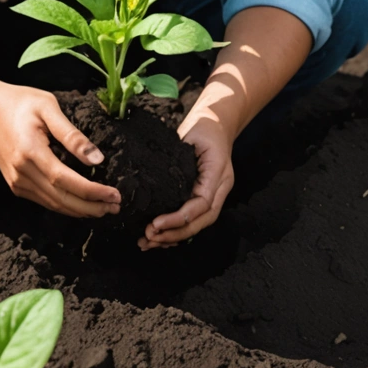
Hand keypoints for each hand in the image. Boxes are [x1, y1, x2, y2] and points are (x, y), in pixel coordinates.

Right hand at [0, 83, 122, 218]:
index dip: (92, 192)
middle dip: (91, 207)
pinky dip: (65, 205)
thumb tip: (97, 159)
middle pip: (61, 199)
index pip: (65, 180)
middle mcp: (21, 172)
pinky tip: (82, 204)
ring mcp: (17, 181)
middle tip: (115, 206)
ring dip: (81, 210)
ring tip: (105, 207)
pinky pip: (45, 201)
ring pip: (53, 204)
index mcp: (30, 151)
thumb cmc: (21, 103)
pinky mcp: (16, 185)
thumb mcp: (48, 107)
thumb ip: (72, 135)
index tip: (113, 195)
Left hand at [140, 104, 234, 249]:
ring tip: (148, 243)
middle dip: (174, 234)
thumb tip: (158, 181)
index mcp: (218, 177)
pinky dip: (175, 231)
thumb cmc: (205, 128)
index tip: (156, 223)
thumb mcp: (195, 137)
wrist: (216, 123)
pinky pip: (191, 220)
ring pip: (196, 226)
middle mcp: (218, 191)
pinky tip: (158, 238)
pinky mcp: (201, 197)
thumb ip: (182, 159)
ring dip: (172, 238)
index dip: (179, 218)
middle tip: (149, 237)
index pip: (201, 205)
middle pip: (200, 222)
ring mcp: (212, 196)